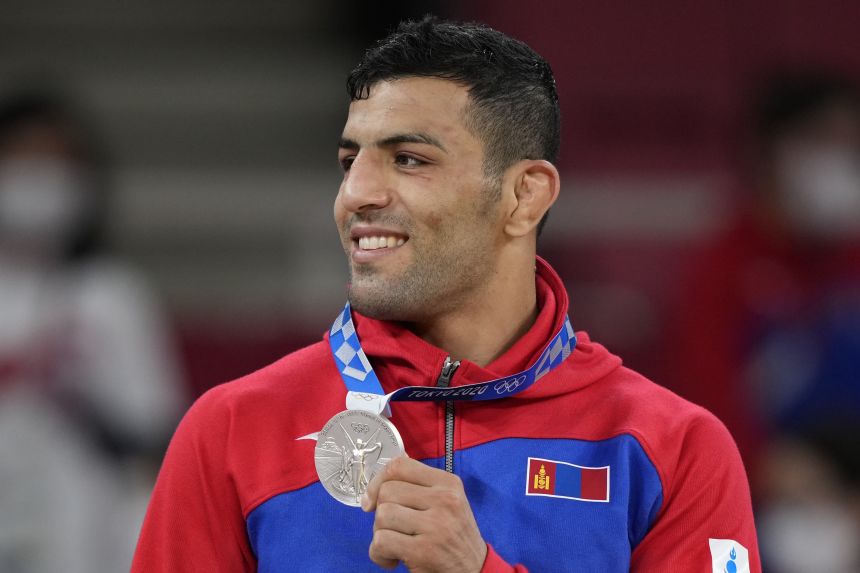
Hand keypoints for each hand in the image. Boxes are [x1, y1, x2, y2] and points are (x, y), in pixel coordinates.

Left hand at [362, 456, 487, 571]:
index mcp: (448, 483)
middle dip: (380, 513)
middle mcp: (445, 500)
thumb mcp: (447, 503)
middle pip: (387, 491)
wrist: (475, 570)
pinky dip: (378, 554)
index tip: (372, 498)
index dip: (377, 480)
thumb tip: (381, 477)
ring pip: (382, 515)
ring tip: (395, 544)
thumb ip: (419, 486)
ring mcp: (436, 525)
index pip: (400, 466)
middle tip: (393, 529)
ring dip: (380, 534)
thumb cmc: (453, 537)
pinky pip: (381, 541)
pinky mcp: (424, 550)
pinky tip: (392, 559)